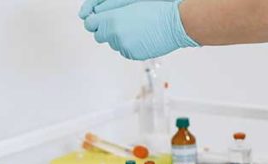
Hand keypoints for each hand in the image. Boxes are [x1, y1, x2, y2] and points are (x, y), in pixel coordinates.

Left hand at [83, 0, 198, 59]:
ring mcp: (124, 47)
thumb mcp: (130, 0)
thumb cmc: (157, 6)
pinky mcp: (133, 54)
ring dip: (120, 36)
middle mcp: (115, 35)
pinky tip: (142, 35)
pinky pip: (125, 50)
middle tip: (121, 21)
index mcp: (112, 20)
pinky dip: (130, 44)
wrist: (177, 21)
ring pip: (113, 43)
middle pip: (100, 35)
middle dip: (106, 29)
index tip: (100, 17)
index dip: (95, 20)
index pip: (90, 24)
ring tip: (137, 26)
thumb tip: (96, 11)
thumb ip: (109, 7)